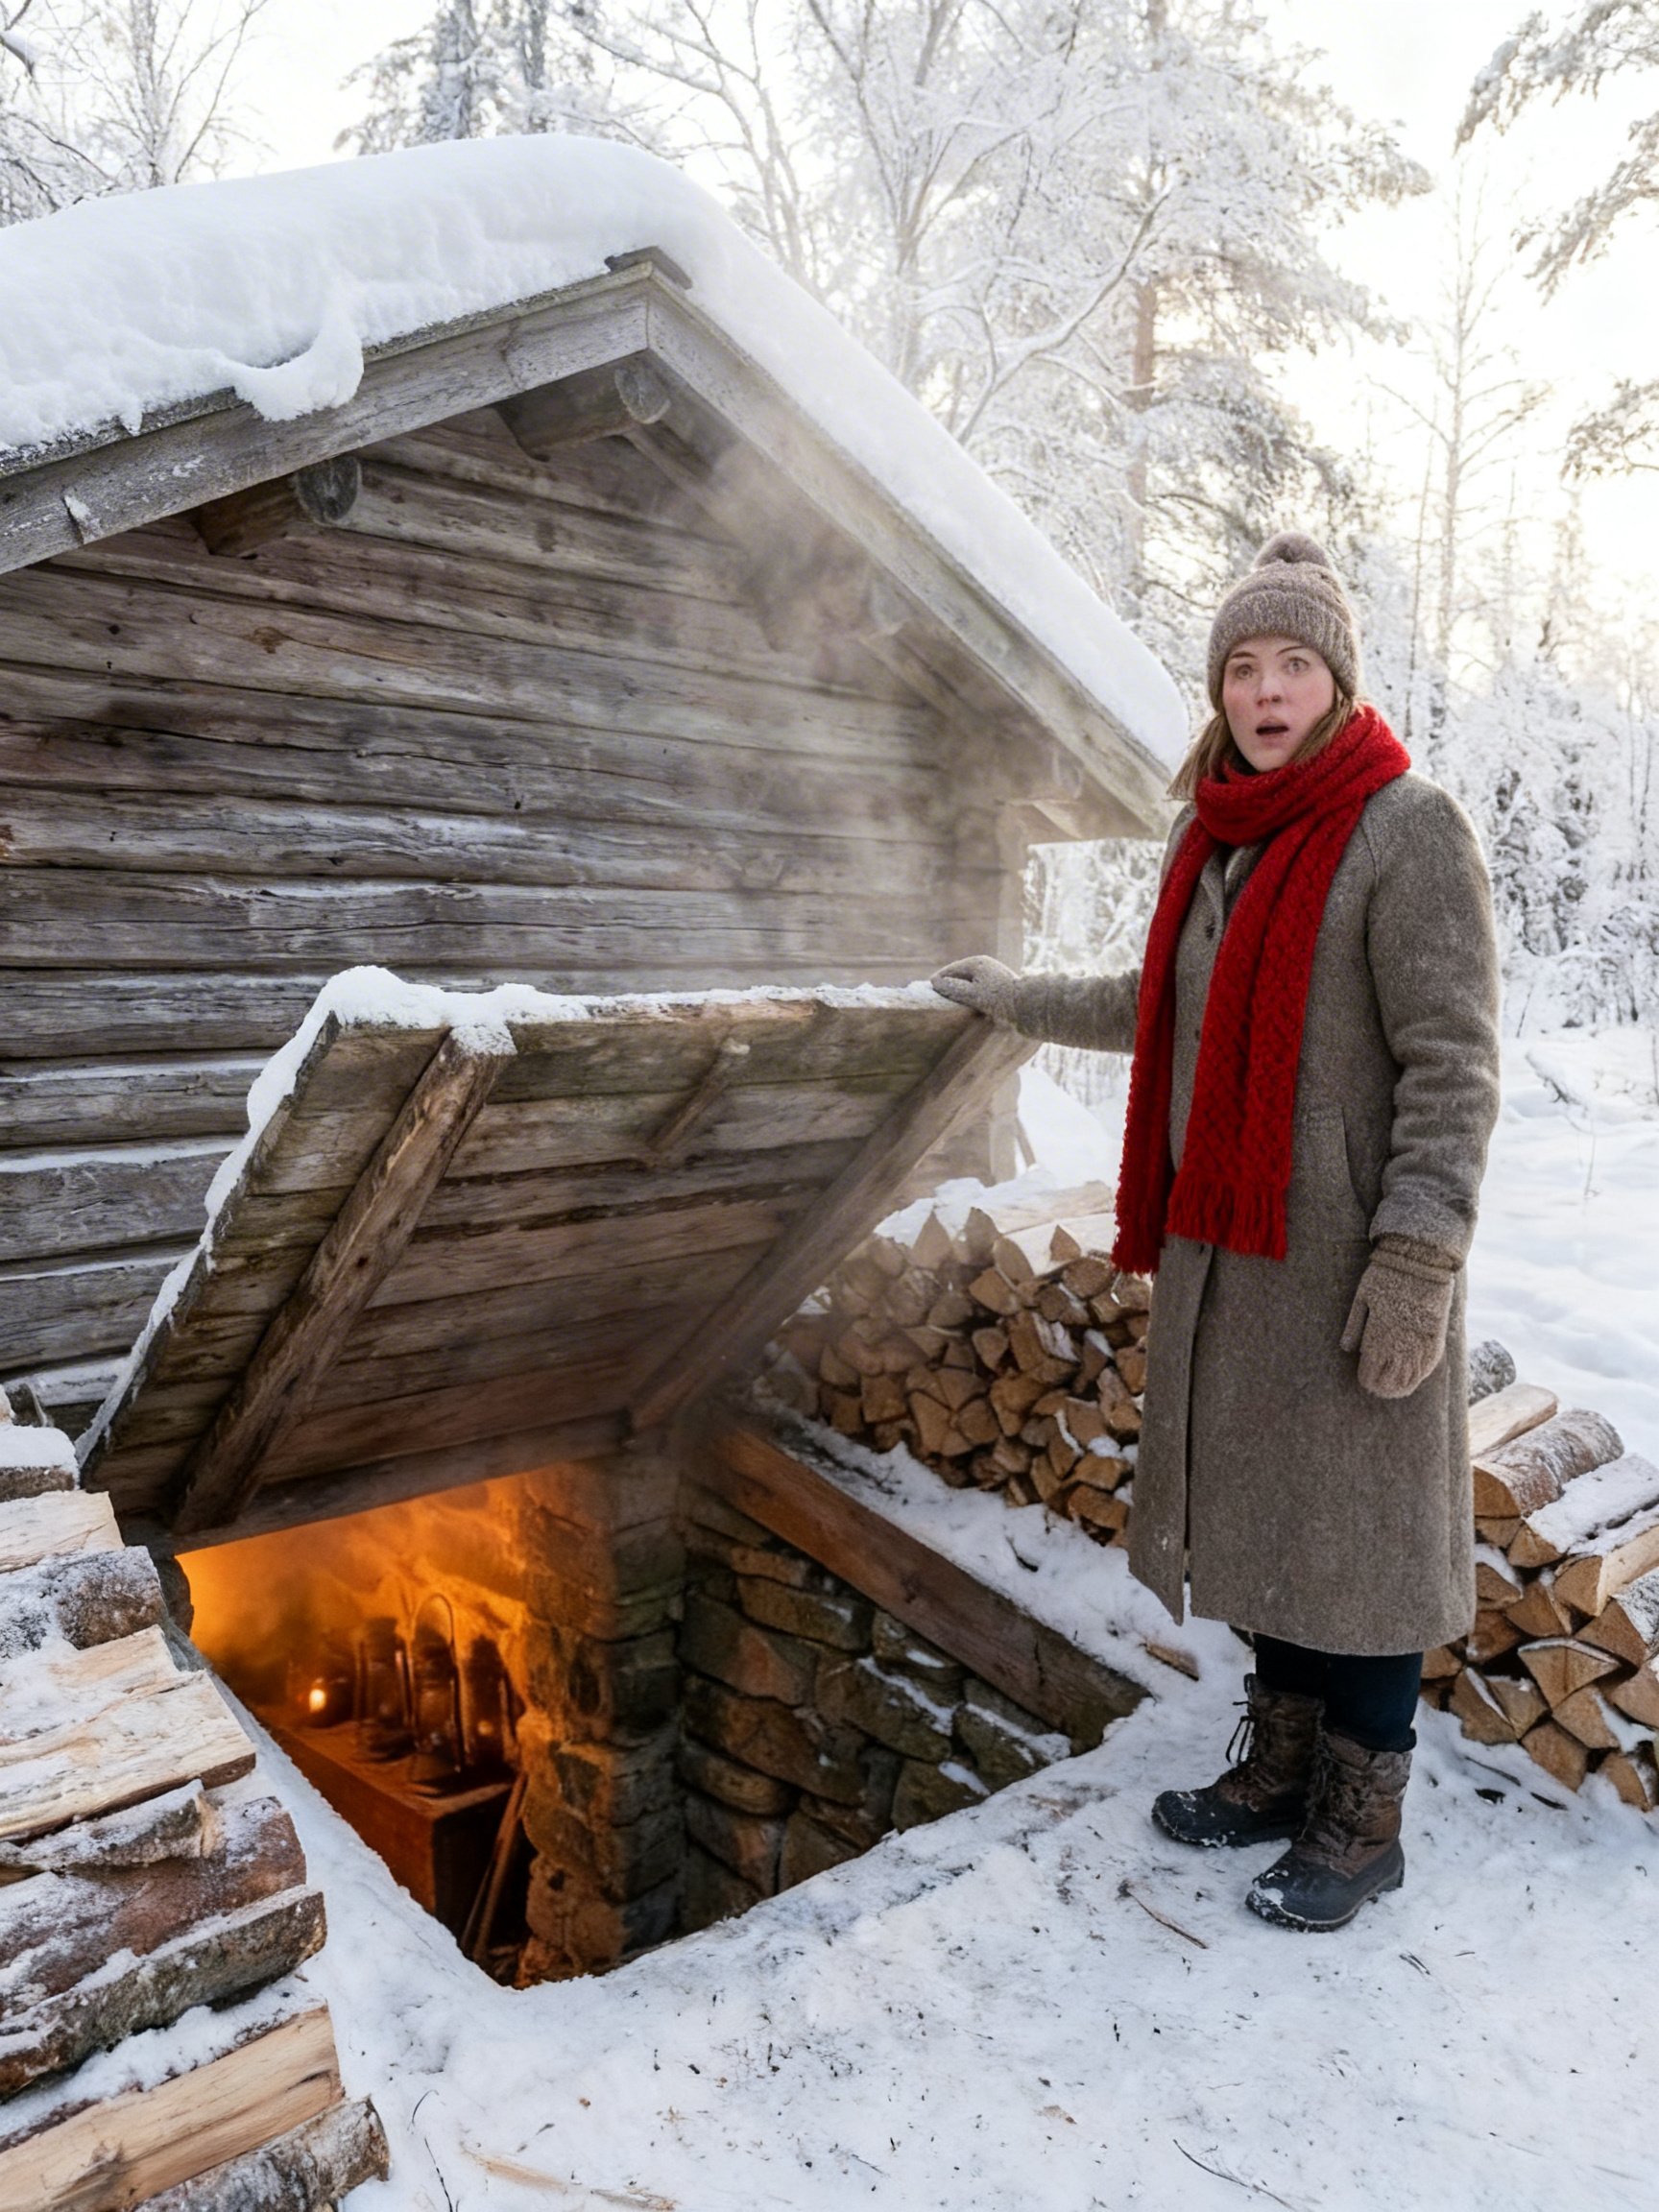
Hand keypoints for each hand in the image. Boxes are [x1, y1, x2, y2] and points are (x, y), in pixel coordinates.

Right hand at [929, 955, 1020, 1023]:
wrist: (1028, 1005)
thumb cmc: (999, 999)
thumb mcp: (972, 995)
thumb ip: (952, 988)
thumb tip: (935, 982)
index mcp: (977, 962)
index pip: (951, 969)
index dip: (939, 979)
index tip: (927, 988)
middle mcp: (985, 965)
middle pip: (960, 974)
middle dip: (949, 983)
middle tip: (936, 995)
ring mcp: (993, 974)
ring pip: (970, 981)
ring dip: (960, 989)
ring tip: (950, 1000)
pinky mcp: (999, 984)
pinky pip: (978, 986)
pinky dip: (970, 993)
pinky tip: (968, 1002)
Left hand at [1340, 1242, 1454, 1398]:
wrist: (1418, 1258)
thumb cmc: (1384, 1274)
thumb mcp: (1362, 1296)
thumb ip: (1355, 1325)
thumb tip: (1347, 1350)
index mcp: (1379, 1331)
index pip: (1372, 1367)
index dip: (1369, 1379)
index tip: (1366, 1384)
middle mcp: (1400, 1338)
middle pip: (1392, 1374)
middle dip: (1385, 1386)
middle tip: (1381, 1393)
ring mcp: (1420, 1335)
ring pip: (1413, 1371)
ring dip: (1405, 1384)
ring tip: (1399, 1392)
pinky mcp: (1436, 1330)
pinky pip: (1432, 1357)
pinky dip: (1424, 1370)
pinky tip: (1419, 1377)